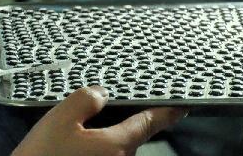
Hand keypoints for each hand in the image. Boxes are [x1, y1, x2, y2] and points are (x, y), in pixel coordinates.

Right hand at [12, 87, 186, 155]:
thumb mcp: (59, 119)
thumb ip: (85, 99)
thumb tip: (101, 92)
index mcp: (117, 144)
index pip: (151, 122)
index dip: (168, 111)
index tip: (182, 106)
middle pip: (130, 136)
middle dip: (120, 123)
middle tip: (100, 112)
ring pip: (115, 151)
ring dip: (104, 140)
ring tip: (75, 135)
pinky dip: (95, 150)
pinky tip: (72, 148)